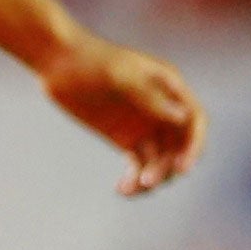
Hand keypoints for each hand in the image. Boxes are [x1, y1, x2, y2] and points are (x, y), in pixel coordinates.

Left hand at [39, 29, 206, 194]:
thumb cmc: (88, 59)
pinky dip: (135, 180)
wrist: (55, 60)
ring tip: (131, 188)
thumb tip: (183, 117)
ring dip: (152, 178)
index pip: (194, 120)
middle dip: (169, 167)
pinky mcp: (125, 139)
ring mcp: (144, 125)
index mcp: (168, 86)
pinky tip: (122, 189)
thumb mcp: (118, 75)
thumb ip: (148, 96)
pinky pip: (139, 165)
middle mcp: (162, 108)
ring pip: (160, 161)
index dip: (195, 145)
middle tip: (148, 180)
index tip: (183, 168)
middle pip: (179, 147)